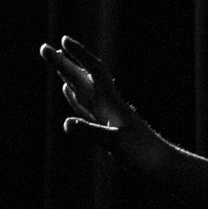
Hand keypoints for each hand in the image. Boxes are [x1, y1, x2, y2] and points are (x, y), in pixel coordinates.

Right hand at [39, 36, 162, 171]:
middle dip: (64, 63)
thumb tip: (66, 124)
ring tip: (56, 62)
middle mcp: (109, 106)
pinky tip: (69, 92)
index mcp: (112, 104)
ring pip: (84, 91)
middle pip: (83, 78)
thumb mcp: (116, 144)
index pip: (94, 72)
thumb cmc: (145, 156)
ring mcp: (108, 117)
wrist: (164, 167)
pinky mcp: (108, 128)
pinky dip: (76, 98)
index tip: (63, 41)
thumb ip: (91, 132)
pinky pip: (87, 108)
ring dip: (69, 76)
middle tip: (43, 48)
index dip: (79, 55)